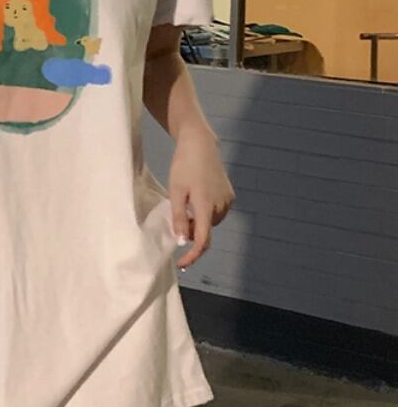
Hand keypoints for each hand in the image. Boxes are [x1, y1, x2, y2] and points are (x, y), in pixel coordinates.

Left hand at [168, 128, 234, 269]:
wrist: (200, 143)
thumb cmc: (183, 165)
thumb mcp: (175, 191)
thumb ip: (178, 218)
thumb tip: (181, 241)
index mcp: (206, 205)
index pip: (202, 240)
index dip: (192, 255)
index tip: (181, 263)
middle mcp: (221, 205)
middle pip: (206, 231)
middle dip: (191, 232)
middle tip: (177, 218)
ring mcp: (228, 200)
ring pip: (211, 222)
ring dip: (199, 221)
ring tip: (186, 204)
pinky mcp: (230, 195)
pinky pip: (217, 212)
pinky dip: (206, 212)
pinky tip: (197, 197)